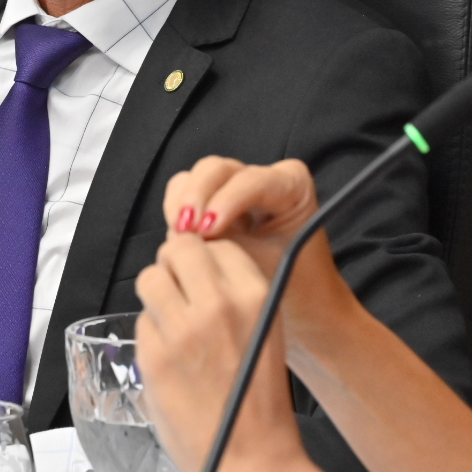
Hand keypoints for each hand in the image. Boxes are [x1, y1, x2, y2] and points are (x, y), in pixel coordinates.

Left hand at [135, 234, 305, 471]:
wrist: (251, 462)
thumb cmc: (258, 401)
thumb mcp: (265, 331)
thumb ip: (235, 294)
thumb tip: (199, 264)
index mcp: (255, 295)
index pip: (215, 242)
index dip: (203, 256)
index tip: (201, 274)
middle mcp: (218, 304)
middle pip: (177, 247)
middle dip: (173, 265)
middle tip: (179, 291)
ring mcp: (182, 329)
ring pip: (150, 277)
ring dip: (156, 294)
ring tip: (172, 323)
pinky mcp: (154, 355)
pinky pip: (140, 322)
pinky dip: (150, 335)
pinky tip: (170, 359)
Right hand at [160, 156, 355, 343]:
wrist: (295, 301)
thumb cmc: (289, 285)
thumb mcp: (263, 269)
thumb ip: (228, 249)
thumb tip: (191, 240)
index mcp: (291, 186)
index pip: (252, 181)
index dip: (226, 201)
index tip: (209, 229)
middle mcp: (262, 177)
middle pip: (217, 169)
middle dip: (196, 196)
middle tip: (185, 231)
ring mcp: (235, 186)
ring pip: (197, 177)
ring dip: (183, 203)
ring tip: (180, 236)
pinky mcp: (213, 199)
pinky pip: (185, 192)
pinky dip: (177, 210)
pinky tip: (180, 236)